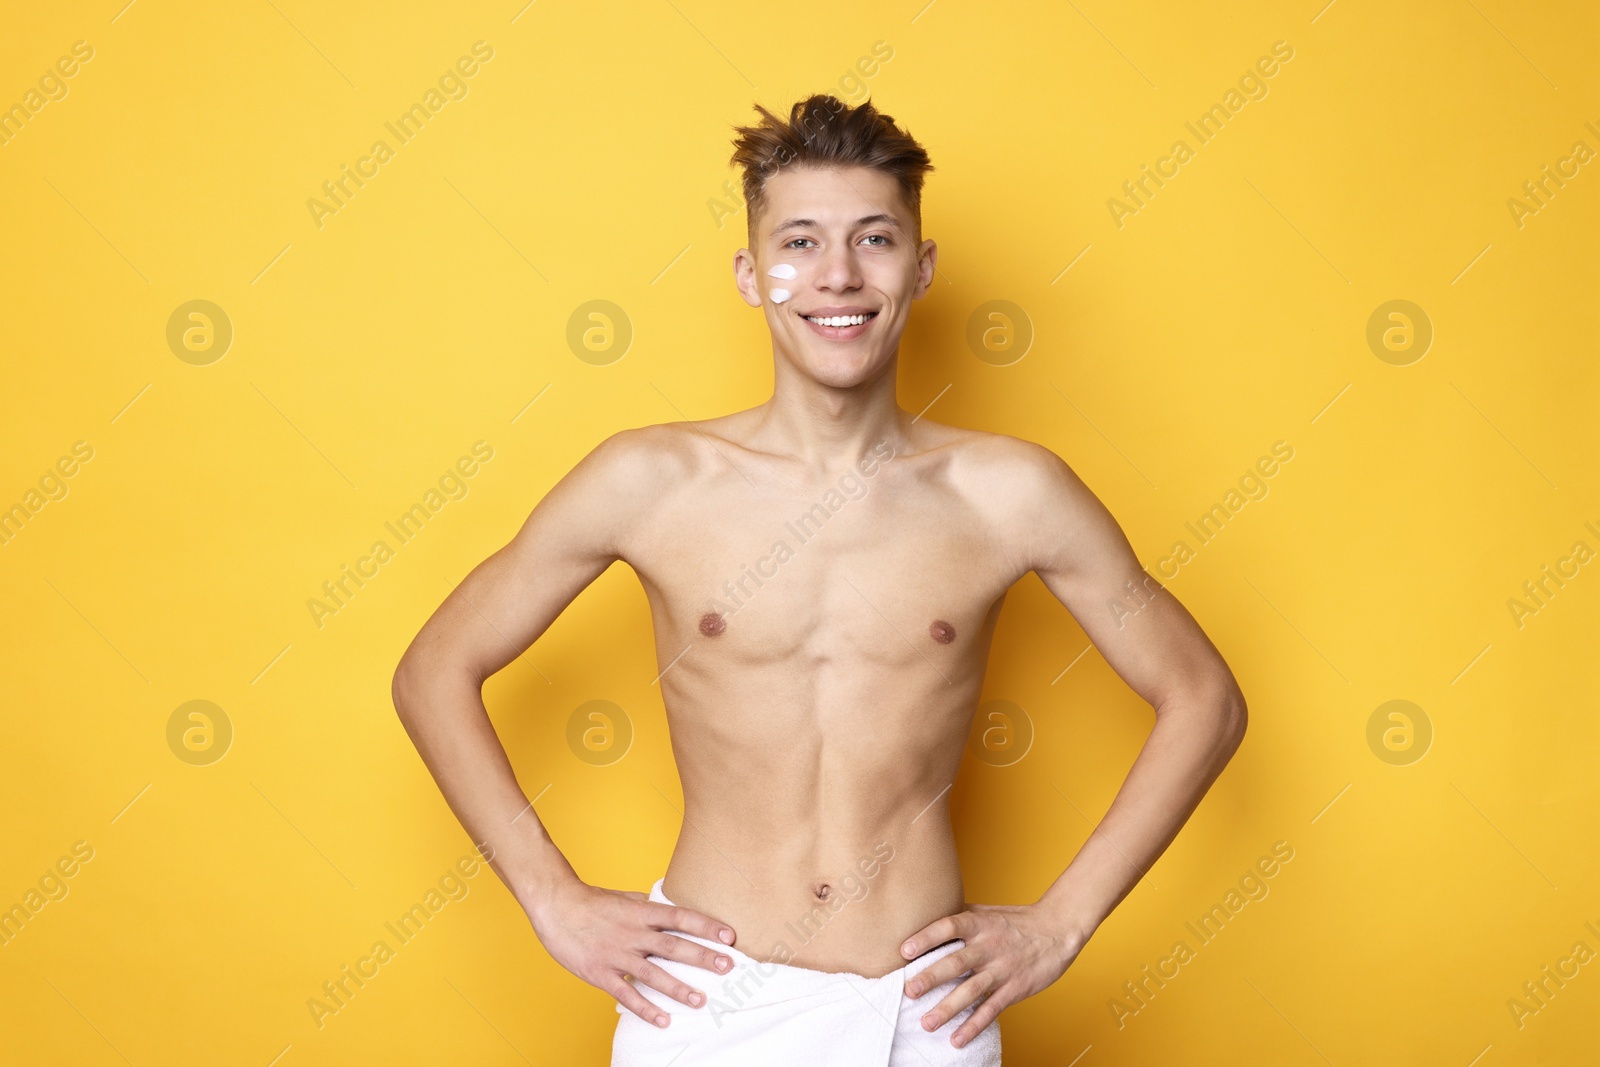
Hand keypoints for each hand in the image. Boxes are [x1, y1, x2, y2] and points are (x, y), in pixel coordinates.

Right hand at [528, 878, 738, 1028]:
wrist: (555, 906)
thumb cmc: (591, 901)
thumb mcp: (625, 899)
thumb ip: (649, 907)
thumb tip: (672, 909)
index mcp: (641, 912)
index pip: (680, 917)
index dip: (706, 926)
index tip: (729, 935)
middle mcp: (633, 933)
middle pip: (673, 946)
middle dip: (702, 956)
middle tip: (727, 966)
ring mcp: (617, 955)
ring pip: (653, 974)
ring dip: (678, 988)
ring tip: (701, 1000)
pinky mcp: (601, 973)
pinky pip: (627, 994)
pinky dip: (645, 1009)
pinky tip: (663, 1020)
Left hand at [898, 902, 1086, 1047]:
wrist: (1057, 930)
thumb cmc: (1015, 921)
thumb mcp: (987, 912)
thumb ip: (959, 916)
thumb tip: (926, 914)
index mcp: (979, 924)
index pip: (949, 926)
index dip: (927, 937)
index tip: (904, 950)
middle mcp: (988, 946)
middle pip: (956, 962)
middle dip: (931, 977)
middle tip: (909, 991)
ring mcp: (1001, 969)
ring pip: (971, 991)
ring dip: (948, 1008)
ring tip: (927, 1023)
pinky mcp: (1014, 989)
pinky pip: (991, 1010)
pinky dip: (974, 1026)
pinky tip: (957, 1039)